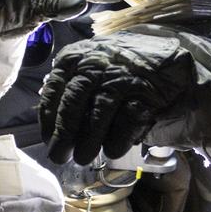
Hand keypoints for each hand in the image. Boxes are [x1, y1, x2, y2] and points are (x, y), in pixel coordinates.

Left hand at [38, 32, 196, 164]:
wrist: (163, 54)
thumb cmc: (117, 65)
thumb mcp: (87, 64)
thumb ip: (69, 85)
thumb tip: (50, 124)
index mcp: (74, 57)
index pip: (53, 92)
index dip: (48, 121)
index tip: (47, 140)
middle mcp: (95, 64)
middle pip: (72, 105)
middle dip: (64, 136)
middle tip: (59, 156)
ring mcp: (121, 78)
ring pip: (98, 115)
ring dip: (88, 142)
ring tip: (83, 158)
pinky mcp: (145, 92)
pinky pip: (126, 122)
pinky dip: (117, 140)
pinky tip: (112, 151)